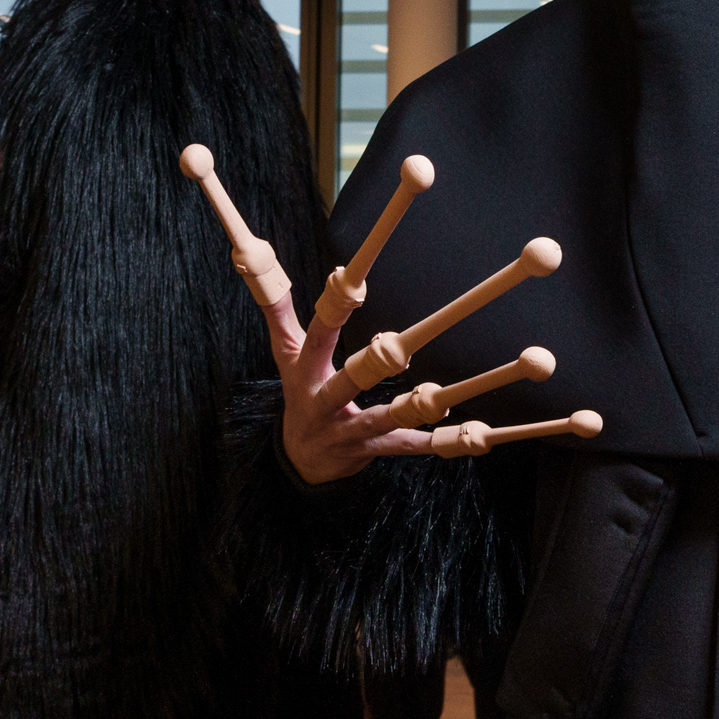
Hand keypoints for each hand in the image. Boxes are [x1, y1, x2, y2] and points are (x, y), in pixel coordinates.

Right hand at [255, 264, 435, 487]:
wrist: (300, 459)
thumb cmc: (300, 393)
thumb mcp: (286, 355)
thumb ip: (277, 311)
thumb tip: (253, 259)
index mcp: (306, 371)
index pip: (319, 333)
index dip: (333, 309)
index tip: (350, 280)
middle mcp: (323, 402)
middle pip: (349, 380)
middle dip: (375, 363)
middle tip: (401, 349)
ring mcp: (346, 430)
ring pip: (380, 419)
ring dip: (410, 409)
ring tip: (441, 397)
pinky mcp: (368, 451)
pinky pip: (403, 446)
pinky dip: (430, 442)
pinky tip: (465, 439)